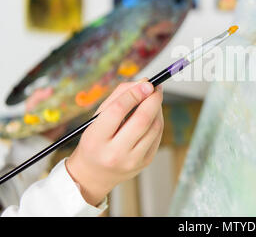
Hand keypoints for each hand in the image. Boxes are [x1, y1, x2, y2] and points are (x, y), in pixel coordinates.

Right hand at [65, 80, 163, 205]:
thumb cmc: (96, 140)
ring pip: (154, 127)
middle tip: (156, 87)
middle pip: (142, 120)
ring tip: (152, 99)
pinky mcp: (145, 162)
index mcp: (95, 139)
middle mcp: (114, 153)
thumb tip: (144, 83)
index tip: (146, 83)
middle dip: (153, 99)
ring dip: (157, 108)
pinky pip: (158, 135)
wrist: (94, 175)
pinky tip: (152, 114)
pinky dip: (158, 120)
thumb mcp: (97, 117)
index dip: (135, 93)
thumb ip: (119, 96)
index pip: (118, 110)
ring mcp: (132, 161)